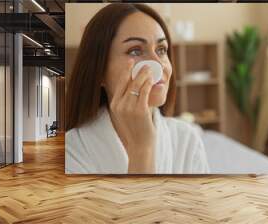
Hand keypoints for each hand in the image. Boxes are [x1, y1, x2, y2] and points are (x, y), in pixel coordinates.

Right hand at [109, 59, 155, 173]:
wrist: (139, 145)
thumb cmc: (136, 130)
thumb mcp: (126, 115)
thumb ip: (128, 102)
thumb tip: (137, 88)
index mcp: (114, 105)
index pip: (120, 84)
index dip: (125, 72)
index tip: (130, 62)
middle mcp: (119, 106)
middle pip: (129, 83)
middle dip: (137, 71)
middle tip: (144, 64)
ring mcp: (129, 108)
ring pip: (137, 86)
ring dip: (144, 76)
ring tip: (150, 70)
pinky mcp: (140, 111)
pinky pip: (144, 93)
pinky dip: (149, 84)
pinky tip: (152, 80)